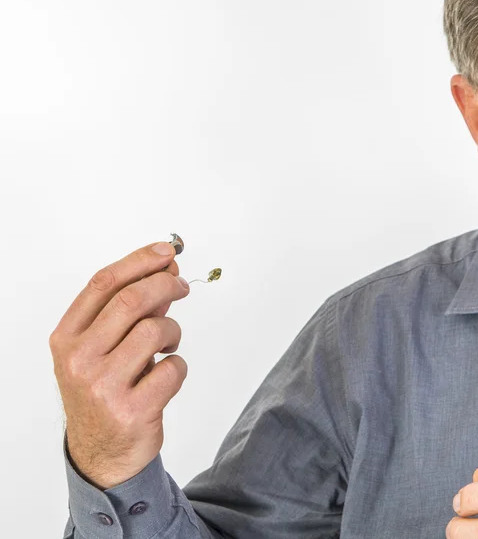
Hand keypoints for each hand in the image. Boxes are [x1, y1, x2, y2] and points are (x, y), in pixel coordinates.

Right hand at [49, 241, 190, 489]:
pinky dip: (179, 365)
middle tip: (182, 285)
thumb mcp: (106, 348)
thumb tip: (165, 271)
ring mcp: (103, 387)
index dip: (139, 260)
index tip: (166, 251)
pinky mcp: (132, 410)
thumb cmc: (105, 391)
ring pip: (155, 330)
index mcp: (67, 338)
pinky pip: (173, 368)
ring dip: (173, 330)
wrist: (102, 453)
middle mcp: (79, 359)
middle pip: (131, 300)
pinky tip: (166, 374)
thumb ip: (132, 311)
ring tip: (170, 343)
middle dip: (165, 284)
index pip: (103, 283)